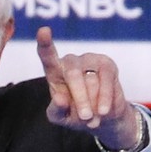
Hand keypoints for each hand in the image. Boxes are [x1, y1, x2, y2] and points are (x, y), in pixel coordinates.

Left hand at [36, 26, 140, 149]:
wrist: (103, 120)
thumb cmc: (77, 115)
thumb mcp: (61, 118)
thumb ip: (56, 110)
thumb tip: (60, 99)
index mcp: (55, 72)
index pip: (47, 56)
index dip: (45, 44)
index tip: (44, 31)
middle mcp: (71, 62)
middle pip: (72, 74)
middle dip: (80, 99)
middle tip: (85, 117)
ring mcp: (89, 60)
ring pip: (91, 82)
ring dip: (94, 104)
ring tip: (94, 116)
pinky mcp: (106, 64)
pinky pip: (106, 81)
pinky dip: (105, 99)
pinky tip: (104, 111)